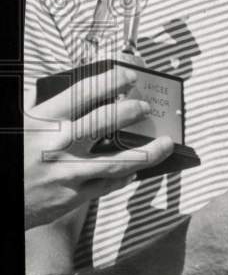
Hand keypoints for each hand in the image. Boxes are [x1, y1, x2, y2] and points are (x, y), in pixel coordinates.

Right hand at [24, 68, 173, 228]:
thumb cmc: (11, 157)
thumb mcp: (18, 124)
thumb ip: (38, 105)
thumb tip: (53, 86)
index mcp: (43, 122)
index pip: (84, 93)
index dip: (111, 81)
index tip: (128, 77)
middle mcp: (57, 145)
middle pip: (105, 122)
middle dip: (132, 111)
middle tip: (145, 107)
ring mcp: (66, 173)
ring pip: (117, 161)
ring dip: (147, 153)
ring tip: (165, 144)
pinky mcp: (71, 197)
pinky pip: (107, 186)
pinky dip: (124, 177)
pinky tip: (135, 171)